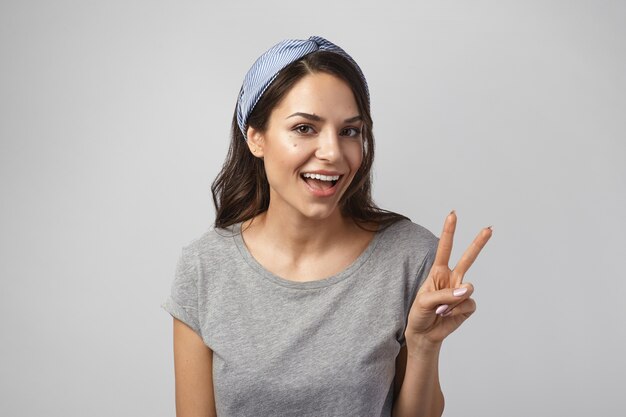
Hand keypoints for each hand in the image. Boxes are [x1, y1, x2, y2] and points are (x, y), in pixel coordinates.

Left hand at [405, 211, 491, 347]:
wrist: (424, 334)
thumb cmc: (419, 314)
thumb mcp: (424, 301)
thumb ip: (444, 294)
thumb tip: (467, 289)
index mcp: (438, 272)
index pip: (444, 249)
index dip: (449, 232)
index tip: (453, 214)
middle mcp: (452, 279)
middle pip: (467, 258)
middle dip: (479, 243)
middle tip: (489, 228)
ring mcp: (461, 292)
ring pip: (468, 287)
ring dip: (453, 301)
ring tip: (440, 310)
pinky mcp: (467, 306)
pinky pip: (468, 304)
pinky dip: (457, 310)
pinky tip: (447, 315)